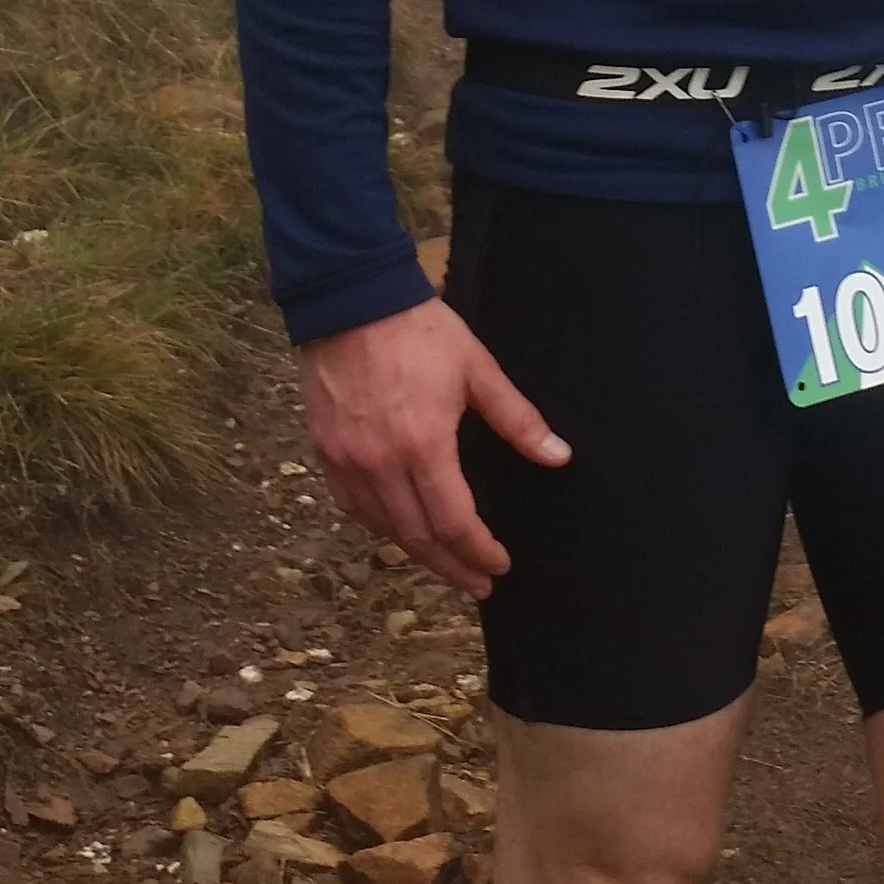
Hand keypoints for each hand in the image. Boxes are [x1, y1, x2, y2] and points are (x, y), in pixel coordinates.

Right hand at [296, 294, 569, 599]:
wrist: (350, 300)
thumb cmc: (419, 331)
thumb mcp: (477, 369)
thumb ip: (518, 420)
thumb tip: (558, 455)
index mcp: (424, 445)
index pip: (454, 521)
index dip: (478, 550)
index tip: (499, 565)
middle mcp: (381, 463)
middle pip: (418, 537)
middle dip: (452, 566)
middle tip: (478, 583)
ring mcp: (348, 460)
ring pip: (384, 528)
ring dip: (417, 553)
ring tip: (446, 564)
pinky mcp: (325, 451)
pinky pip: (353, 506)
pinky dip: (380, 527)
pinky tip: (399, 531)